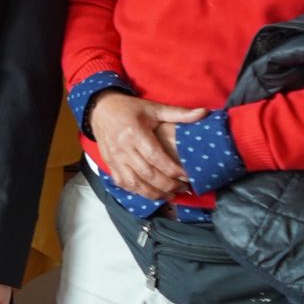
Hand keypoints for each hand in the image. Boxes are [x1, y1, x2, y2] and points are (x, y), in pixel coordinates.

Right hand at [88, 92, 206, 198]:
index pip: (156, 157)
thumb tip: (204, 113)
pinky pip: (123, 183)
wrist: (99, 109)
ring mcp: (114, 158)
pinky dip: (137, 191)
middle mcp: (123, 148)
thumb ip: (179, 113)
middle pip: (147, 174)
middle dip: (167, 185)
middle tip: (183, 188)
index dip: (173, 170)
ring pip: (134, 183)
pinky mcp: (109, 164)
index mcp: (135, 133)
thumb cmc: (129, 108)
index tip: (187, 177)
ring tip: (170, 196)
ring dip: (153, 193)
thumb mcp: (153, 108)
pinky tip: (150, 192)